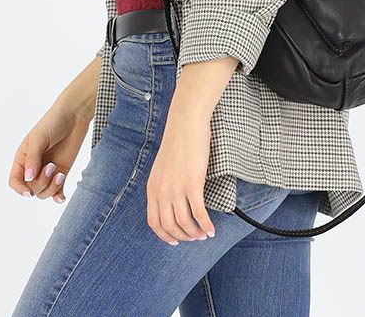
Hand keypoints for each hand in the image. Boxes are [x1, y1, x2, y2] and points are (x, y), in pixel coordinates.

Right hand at [8, 102, 88, 203]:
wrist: (74, 116)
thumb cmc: (53, 123)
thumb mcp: (39, 138)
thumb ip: (33, 158)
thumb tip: (28, 179)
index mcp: (23, 159)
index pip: (15, 181)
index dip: (19, 189)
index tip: (28, 192)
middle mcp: (34, 167)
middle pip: (31, 188)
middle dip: (41, 182)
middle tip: (52, 166)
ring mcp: (48, 171)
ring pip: (44, 192)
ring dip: (51, 187)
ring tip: (59, 173)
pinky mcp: (61, 172)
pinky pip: (57, 191)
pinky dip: (58, 196)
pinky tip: (62, 198)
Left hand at [146, 102, 216, 244]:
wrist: (185, 124)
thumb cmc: (178, 142)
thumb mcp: (163, 167)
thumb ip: (164, 185)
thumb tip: (173, 201)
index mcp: (152, 188)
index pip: (154, 222)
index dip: (165, 235)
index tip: (175, 241)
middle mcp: (162, 191)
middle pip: (169, 226)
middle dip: (183, 237)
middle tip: (194, 238)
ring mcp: (176, 189)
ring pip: (184, 223)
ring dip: (195, 233)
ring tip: (204, 234)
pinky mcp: (192, 184)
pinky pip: (199, 213)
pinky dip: (206, 225)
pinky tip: (212, 229)